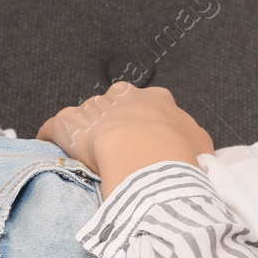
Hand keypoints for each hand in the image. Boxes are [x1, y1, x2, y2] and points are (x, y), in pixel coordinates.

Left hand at [38, 82, 215, 197]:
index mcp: (157, 99)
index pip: (150, 108)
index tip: (147, 146)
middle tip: (119, 155)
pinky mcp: (66, 123)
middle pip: (115, 108)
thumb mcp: (202, 146)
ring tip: (90, 161)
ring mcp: (94, 106)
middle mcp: (124, 95)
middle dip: (115, 127)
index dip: (148, 128)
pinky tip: (57, 155)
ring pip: (87, 119)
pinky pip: (55, 130)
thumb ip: (193, 141)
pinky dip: (55, 140)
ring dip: (87, 136)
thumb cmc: (177, 153)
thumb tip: (190, 149)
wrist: (145, 156)